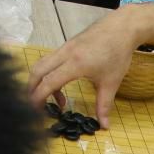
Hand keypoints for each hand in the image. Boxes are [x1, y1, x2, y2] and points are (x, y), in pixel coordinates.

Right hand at [27, 12, 143, 128]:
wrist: (122, 27)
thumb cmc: (118, 53)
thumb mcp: (111, 82)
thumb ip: (104, 105)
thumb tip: (104, 126)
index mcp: (75, 64)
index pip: (49, 82)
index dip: (39, 98)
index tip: (36, 111)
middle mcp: (66, 53)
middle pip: (38, 70)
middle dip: (32, 89)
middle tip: (35, 105)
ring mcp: (65, 47)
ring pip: (43, 63)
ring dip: (41, 81)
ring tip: (54, 100)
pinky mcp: (68, 44)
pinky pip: (51, 59)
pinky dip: (49, 73)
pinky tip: (62, 85)